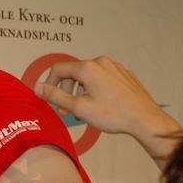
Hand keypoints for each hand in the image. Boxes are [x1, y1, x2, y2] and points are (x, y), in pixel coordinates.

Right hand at [34, 56, 180, 167]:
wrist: (145, 119)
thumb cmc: (113, 114)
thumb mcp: (78, 107)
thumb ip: (55, 96)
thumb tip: (37, 87)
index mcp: (88, 68)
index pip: (58, 69)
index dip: (49, 83)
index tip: (49, 99)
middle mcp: (101, 63)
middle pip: (73, 72)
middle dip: (66, 90)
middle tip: (67, 110)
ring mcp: (114, 67)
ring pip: (88, 76)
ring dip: (80, 91)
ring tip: (84, 110)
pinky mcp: (124, 75)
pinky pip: (102, 78)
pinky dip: (95, 89)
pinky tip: (100, 105)